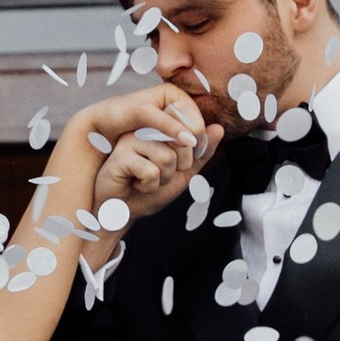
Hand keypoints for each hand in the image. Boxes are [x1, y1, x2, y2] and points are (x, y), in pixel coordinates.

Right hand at [78, 88, 208, 230]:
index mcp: (160, 129)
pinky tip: (134, 184)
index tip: (169, 168)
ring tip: (144, 180)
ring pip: (166, 158)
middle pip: (181, 145)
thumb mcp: (183, 172)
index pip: (191, 137)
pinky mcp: (120, 155)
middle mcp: (146, 129)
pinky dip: (148, 186)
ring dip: (161, 179)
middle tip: (156, 175)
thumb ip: (201, 153)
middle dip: (174, 170)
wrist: (124, 212)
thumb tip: (219, 128)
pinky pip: (150, 171)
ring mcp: (131, 139)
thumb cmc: (150, 190)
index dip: (187, 160)